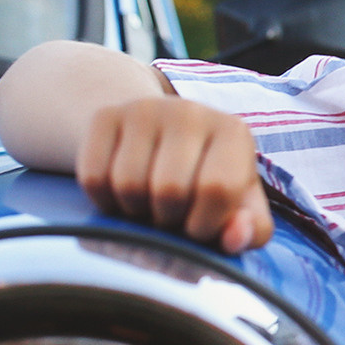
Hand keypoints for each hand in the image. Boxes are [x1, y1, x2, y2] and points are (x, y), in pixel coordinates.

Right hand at [77, 95, 273, 252]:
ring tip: (149, 204)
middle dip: (167, 220)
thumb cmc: (207, 182)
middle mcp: (190, 111)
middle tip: (170, 215)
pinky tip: (122, 194)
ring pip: (127, 185)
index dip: (203, 225)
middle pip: (168, 190)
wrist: (160, 138)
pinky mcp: (105, 115)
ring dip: (134, 212)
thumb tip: (236, 236)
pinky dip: (104, 201)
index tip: (198, 227)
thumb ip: (251, 229)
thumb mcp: (240, 206)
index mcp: (234, 133)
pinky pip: (93, 177)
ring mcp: (144, 109)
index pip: (216, 189)